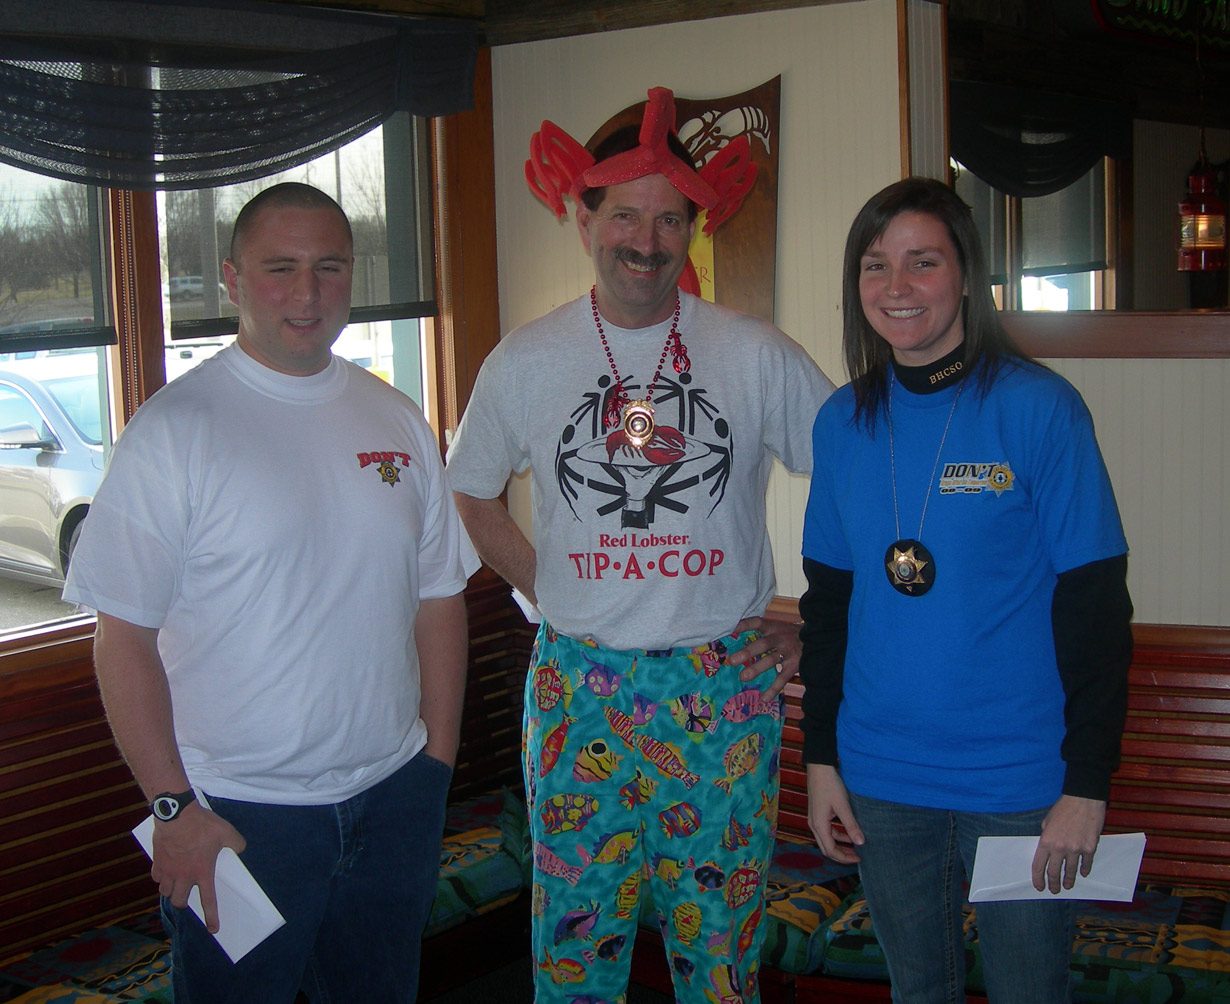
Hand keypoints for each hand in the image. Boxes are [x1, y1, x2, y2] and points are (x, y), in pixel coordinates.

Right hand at [150, 802, 246, 932]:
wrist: (177, 815)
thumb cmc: (202, 825)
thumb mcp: (227, 832)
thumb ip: (237, 843)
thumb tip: (241, 848)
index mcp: (202, 872)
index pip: (208, 900)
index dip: (211, 917)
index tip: (213, 929)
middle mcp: (184, 876)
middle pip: (179, 901)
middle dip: (183, 903)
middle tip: (187, 896)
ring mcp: (168, 870)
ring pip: (165, 892)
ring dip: (171, 891)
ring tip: (176, 884)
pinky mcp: (157, 861)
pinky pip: (156, 877)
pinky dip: (160, 877)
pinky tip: (165, 871)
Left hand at [727, 616, 800, 699]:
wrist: (817, 639)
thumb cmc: (790, 635)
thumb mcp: (777, 629)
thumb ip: (761, 633)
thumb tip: (735, 638)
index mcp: (774, 628)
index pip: (757, 623)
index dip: (744, 625)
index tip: (730, 630)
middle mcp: (780, 638)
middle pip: (763, 644)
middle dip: (748, 652)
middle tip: (733, 660)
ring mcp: (788, 652)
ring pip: (772, 660)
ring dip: (757, 668)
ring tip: (743, 677)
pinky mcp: (794, 666)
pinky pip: (783, 678)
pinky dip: (773, 689)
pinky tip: (764, 698)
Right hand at [806, 763, 863, 864]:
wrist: (819, 768)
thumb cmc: (830, 785)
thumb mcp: (843, 806)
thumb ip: (851, 825)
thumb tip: (861, 843)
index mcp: (819, 825)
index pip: (830, 850)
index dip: (844, 857)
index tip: (859, 858)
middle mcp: (814, 824)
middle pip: (826, 848)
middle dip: (841, 855)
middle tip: (857, 857)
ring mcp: (814, 819)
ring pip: (826, 840)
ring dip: (839, 845)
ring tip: (855, 846)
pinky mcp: (817, 813)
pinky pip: (827, 830)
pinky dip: (837, 835)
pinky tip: (848, 833)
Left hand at [1031, 794, 1105, 892]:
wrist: (1083, 800)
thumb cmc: (1063, 808)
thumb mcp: (1047, 821)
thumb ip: (1046, 837)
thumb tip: (1047, 850)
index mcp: (1046, 841)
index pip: (1039, 865)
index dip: (1038, 878)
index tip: (1039, 886)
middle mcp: (1060, 848)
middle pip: (1054, 872)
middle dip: (1053, 884)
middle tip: (1054, 890)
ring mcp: (1076, 849)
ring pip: (1071, 871)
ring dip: (1068, 881)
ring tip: (1067, 886)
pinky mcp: (1089, 848)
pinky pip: (1086, 863)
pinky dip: (1084, 870)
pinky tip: (1083, 873)